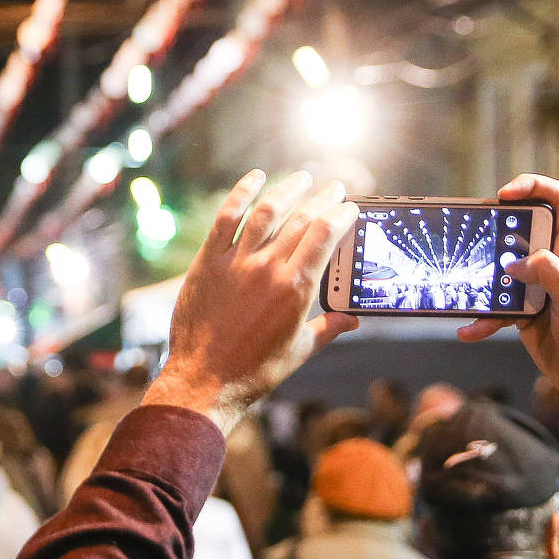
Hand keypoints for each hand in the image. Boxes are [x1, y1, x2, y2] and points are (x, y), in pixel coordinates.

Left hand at [146, 171, 358, 435]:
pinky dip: (241, 194)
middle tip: (335, 188)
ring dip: (288, 189)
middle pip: (301, 219)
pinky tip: (255, 178)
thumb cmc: (255, 371)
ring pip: (267, 212)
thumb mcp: (300, 351)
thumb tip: (354, 319)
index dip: (341, 215)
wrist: (204, 381)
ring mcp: (235, 262)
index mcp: (296, 290)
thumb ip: (329, 329)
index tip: (350, 207)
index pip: (325, 236)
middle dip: (322, 199)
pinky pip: (226, 218)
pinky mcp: (208, 261)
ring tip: (302, 178)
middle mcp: (268, 269)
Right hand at [456, 174, 558, 407]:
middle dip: (497, 233)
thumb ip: (549, 273)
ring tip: (468, 291)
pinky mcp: (523, 311)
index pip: (558, 201)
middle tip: (479, 240)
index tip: (505, 194)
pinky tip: (470, 329)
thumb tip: (514, 265)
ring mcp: (538, 286)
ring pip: (502, 270)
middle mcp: (557, 262)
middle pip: (521, 230)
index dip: (533, 187)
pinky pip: (496, 308)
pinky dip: (482, 318)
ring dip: (483, 281)